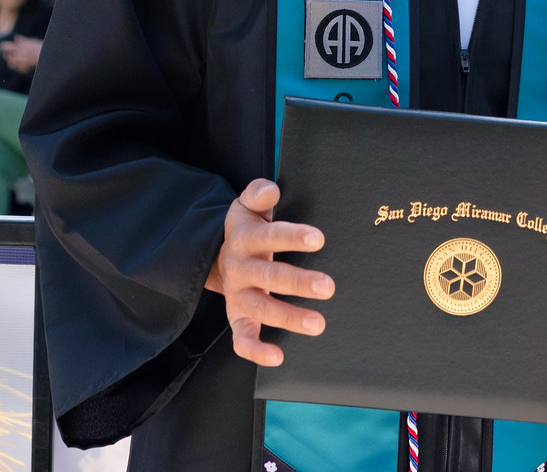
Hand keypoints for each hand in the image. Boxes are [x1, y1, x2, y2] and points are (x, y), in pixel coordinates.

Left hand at [2, 35, 42, 73]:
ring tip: (14, 60)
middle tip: (7, 54)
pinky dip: (17, 67)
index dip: (4, 46)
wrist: (47, 57)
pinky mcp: (23, 69)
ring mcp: (21, 62)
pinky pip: (16, 68)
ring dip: (11, 61)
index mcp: (19, 46)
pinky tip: (20, 64)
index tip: (5, 47)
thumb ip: (22, 39)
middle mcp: (18, 54)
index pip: (5, 46)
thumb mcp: (31, 41)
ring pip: (10, 63)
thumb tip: (15, 37)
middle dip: (7, 55)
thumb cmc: (40, 47)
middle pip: (6, 55)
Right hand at [205, 179, 331, 366]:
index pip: (269, 236)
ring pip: (261, 308)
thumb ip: (258, 193)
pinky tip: (278, 357)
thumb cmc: (248, 228)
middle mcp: (239, 268)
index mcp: (244, 238)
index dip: (292, 237)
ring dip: (289, 317)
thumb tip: (271, 190)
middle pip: (269, 276)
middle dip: (299, 282)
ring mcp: (237, 296)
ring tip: (318, 324)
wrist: (218, 255)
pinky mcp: (237, 317)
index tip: (319, 239)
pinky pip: (242, 337)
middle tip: (328, 286)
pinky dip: (256, 350)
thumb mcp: (247, 206)